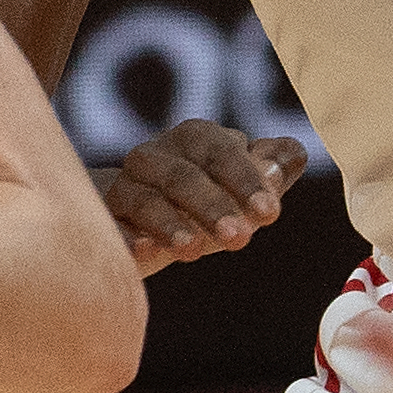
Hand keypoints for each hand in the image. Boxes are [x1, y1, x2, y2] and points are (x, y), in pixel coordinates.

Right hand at [107, 120, 305, 275]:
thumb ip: (269, 170)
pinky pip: (109, 226)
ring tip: (192, 250)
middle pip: (181, 175)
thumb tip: (292, 153)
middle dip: (212, 205)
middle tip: (239, 238)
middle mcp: (153, 157)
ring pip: (143, 198)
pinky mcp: (100, 220)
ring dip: (169, 222)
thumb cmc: (199, 200)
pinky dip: (125, 237)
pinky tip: (145, 252)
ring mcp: (122, 188)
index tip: (269, 214)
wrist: (129, 219)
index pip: (219, 150)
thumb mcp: (239, 187)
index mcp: (193, 141)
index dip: (245, 179)